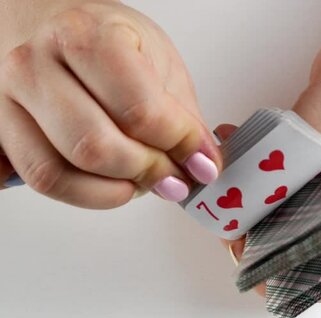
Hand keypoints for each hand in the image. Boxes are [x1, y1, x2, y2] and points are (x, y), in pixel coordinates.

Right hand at [0, 1, 221, 206]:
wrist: (48, 22)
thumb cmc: (105, 39)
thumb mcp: (157, 61)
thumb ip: (181, 116)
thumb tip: (201, 165)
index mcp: (84, 36)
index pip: (139, 110)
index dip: (179, 145)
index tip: (202, 161)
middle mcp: (34, 65)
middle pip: (95, 147)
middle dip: (146, 173)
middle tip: (173, 178)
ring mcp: (5, 99)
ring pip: (56, 173)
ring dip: (111, 191)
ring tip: (140, 182)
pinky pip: (35, 181)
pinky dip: (79, 194)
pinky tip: (107, 183)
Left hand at [218, 0, 320, 299]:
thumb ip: (305, 139)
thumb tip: (261, 176)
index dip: (286, 270)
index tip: (247, 252)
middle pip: (299, 244)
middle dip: (257, 235)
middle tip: (225, 210)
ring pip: (284, 215)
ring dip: (251, 204)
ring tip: (225, 181)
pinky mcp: (316, 165)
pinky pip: (280, 183)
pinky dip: (255, 174)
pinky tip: (236, 151)